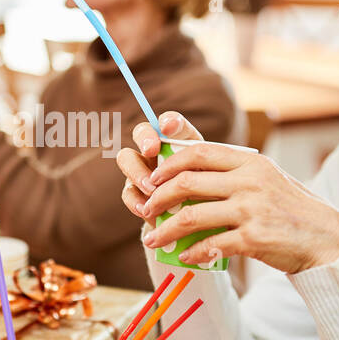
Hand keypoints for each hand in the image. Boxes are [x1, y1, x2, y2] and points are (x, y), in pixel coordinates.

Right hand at [116, 110, 202, 230]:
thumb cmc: (207, 192)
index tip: (169, 128)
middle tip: (151, 150)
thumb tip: (198, 166)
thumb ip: (203, 168)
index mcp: (179, 140)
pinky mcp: (135, 192)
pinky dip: (136, 200)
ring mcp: (142, 168)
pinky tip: (146, 210)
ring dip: (137, 172)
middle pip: (142, 132)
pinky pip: (128, 191)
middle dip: (145, 138)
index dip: (168, 121)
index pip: (171, 121)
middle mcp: (156, 148)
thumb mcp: (212, 179)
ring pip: (127, 158)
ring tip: (151, 189)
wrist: (197, 219)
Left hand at [123, 118, 338, 272]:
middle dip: (158, 197)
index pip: (199, 152)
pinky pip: (210, 244)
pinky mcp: (254, 238)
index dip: (168, 164)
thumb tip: (190, 177)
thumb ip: (236, 174)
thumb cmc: (294, 211)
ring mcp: (252, 209)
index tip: (153, 178)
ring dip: (166, 230)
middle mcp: (250, 181)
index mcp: (251, 162)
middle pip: (187, 181)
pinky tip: (185, 257)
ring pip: (191, 215)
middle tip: (146, 210)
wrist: (329, 240)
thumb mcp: (269, 179)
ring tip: (153, 239)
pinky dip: (192, 252)